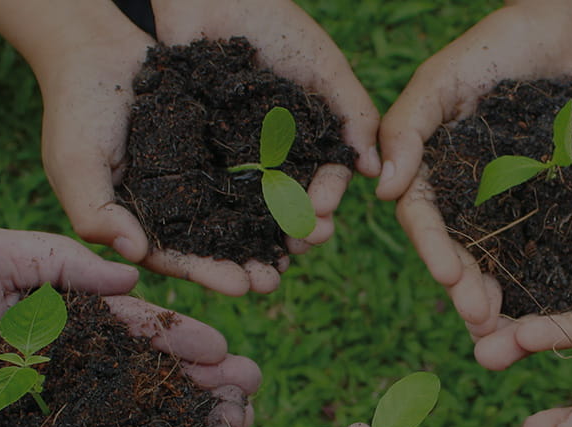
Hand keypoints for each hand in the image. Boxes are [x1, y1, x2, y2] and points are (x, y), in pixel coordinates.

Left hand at [0, 224, 260, 426]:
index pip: (135, 326)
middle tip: (250, 392)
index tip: (228, 353)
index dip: (183, 338)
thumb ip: (56, 258)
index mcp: (57, 319)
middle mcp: (61, 369)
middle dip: (200, 382)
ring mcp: (45, 416)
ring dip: (180, 424)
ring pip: (126, 420)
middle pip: (144, 376)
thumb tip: (131, 278)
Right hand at [38, 0, 377, 295]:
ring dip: (272, 232)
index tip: (242, 287)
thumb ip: (95, 213)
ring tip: (303, 246)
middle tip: (278, 279)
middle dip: (248, 265)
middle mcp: (176, 208)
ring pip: (242, 214)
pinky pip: (255, 169)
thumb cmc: (75, 111)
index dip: (209, 275)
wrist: (96, 51)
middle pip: (217, 246)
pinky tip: (307, 196)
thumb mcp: (74, 165)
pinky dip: (279, 184)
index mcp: (142, 223)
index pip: (179, 259)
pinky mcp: (220, 147)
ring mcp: (199, 179)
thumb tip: (134, 254)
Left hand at [152, 0, 380, 251]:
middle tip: (297, 243)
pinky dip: (217, 221)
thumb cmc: (276, 22)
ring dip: (262, 237)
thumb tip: (374, 172)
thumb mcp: (324, 66)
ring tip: (265, 258)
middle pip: (291, 201)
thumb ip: (354, 114)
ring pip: (253, 206)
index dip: (324, 200)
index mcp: (309, 135)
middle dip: (297, 227)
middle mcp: (276, 151)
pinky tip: (220, 243)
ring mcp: (236, 154)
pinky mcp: (197, 152)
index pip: (324, 178)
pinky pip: (208, 192)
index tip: (319, 216)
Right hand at [381, 0, 571, 368]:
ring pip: (505, 259)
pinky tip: (562, 305)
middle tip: (483, 321)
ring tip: (515, 329)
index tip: (451, 279)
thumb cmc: (497, 41)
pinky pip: (552, 245)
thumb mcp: (442, 80)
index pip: (426, 222)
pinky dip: (552, 278)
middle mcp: (471, 193)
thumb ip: (405, 129)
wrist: (570, 17)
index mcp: (435, 170)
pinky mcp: (558, 200)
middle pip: (463, 253)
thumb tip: (381, 192)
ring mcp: (514, 200)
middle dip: (469, 290)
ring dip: (506, 297)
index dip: (436, 252)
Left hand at [468, 49, 571, 368]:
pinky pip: (508, 219)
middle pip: (548, 308)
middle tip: (479, 352)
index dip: (558, 335)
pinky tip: (451, 247)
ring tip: (457, 309)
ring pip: (521, 270)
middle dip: (514, 332)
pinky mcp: (541, 193)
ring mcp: (564, 230)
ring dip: (491, 292)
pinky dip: (483, 236)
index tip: (521, 340)